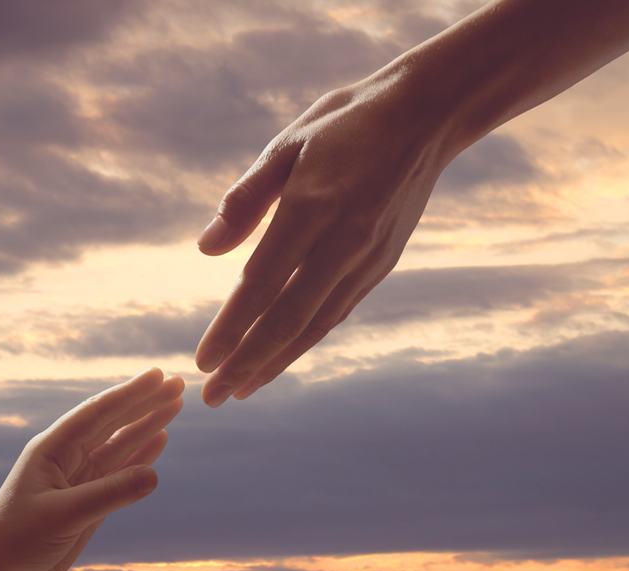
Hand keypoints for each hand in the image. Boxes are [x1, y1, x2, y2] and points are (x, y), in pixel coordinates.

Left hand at [0, 368, 184, 570]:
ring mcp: (78, 479)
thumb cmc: (16, 541)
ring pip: (120, 445)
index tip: (157, 375)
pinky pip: (120, 472)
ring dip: (147, 425)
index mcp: (52, 449)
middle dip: (145, 403)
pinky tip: (159, 440)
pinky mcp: (88, 502)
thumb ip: (108, 495)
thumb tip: (154, 476)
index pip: (97, 413)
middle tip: (177, 384)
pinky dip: (141, 455)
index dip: (129, 394)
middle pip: (113, 423)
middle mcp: (67, 457)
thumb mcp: (63, 515)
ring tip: (175, 404)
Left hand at [194, 69, 453, 406]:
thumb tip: (205, 249)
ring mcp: (367, 258)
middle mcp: (343, 242)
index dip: (230, 329)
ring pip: (316, 325)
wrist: (426, 115)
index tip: (202, 361)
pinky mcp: (382, 264)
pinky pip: (337, 312)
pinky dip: (307, 341)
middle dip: (247, 364)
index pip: (261, 285)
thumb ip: (246, 199)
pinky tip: (283, 357)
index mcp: (311, 207)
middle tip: (213, 398)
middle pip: (288, 320)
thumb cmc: (344, 122)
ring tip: (242, 390)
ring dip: (276, 363)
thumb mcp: (287, 143)